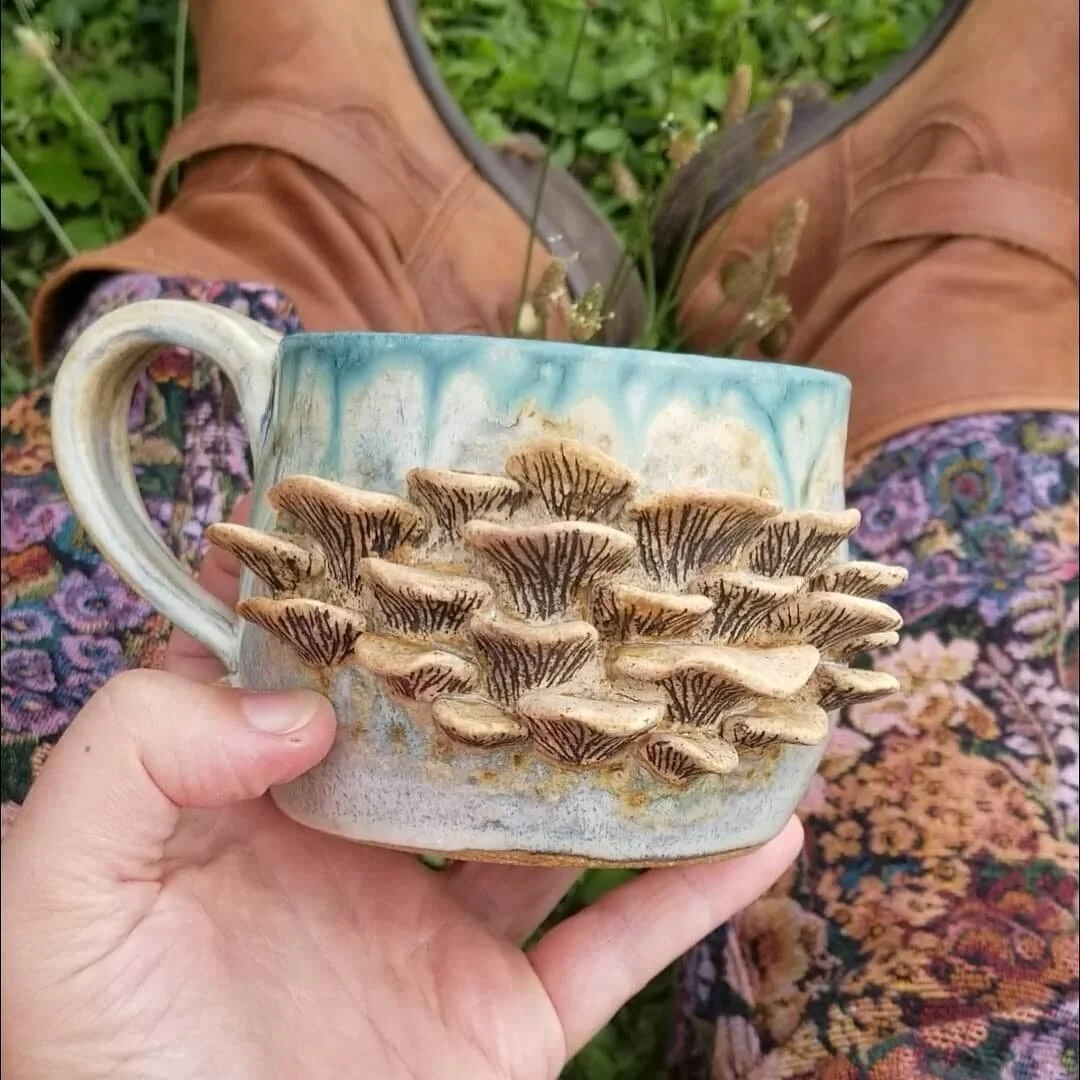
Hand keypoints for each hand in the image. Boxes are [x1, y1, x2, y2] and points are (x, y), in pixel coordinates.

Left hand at [1, 502, 802, 1079]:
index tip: (435, 507)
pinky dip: (696, 892)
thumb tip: (300, 705)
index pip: (320, 666)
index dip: (368, 589)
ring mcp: (441, 935)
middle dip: (521, 656)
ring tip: (706, 681)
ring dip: (631, 758)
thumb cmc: (104, 1070)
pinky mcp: (508, 1023)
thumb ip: (131, 760)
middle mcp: (359, 854)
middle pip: (458, 727)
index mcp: (253, 807)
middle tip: (595, 568)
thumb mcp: (59, 899)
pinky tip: (769, 827)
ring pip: (556, 822)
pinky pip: (619, 945)